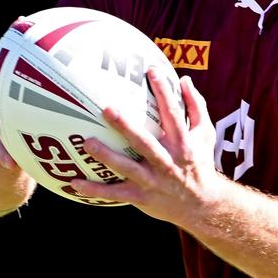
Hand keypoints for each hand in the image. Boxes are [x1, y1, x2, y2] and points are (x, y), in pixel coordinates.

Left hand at [70, 69, 220, 226]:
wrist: (202, 205)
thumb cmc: (200, 163)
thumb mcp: (204, 135)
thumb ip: (196, 107)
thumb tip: (184, 80)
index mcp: (182, 144)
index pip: (173, 115)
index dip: (164, 92)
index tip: (151, 71)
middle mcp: (167, 162)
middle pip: (144, 142)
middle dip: (126, 127)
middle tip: (107, 109)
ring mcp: (153, 181)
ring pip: (127, 168)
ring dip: (106, 157)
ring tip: (87, 143)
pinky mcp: (141, 197)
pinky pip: (114, 193)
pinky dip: (94, 190)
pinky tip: (73, 182)